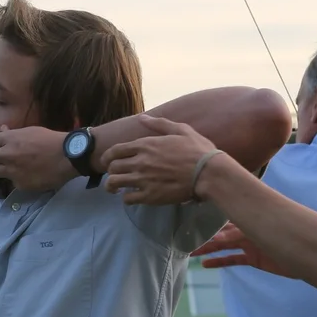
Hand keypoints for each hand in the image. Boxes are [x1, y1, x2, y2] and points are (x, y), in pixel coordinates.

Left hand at [0, 125, 73, 191]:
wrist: (68, 157)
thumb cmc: (51, 140)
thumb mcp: (31, 131)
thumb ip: (13, 133)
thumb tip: (3, 130)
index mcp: (9, 139)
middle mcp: (7, 154)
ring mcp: (12, 170)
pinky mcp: (19, 184)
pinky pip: (8, 182)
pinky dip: (11, 181)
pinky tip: (19, 178)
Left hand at [99, 114, 219, 205]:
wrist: (208, 172)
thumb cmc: (197, 149)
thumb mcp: (181, 129)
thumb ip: (159, 123)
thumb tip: (142, 118)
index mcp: (145, 145)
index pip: (115, 150)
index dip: (107, 157)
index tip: (108, 162)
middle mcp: (140, 162)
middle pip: (112, 167)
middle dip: (110, 171)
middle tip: (115, 175)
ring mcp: (143, 180)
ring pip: (115, 183)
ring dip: (112, 186)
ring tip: (115, 189)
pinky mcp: (150, 196)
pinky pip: (128, 199)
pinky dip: (127, 198)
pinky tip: (132, 197)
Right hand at [190, 223, 289, 276]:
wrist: (310, 254)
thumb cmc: (289, 237)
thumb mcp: (262, 234)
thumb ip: (241, 235)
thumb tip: (217, 237)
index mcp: (248, 217)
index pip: (222, 219)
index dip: (207, 222)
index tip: (190, 224)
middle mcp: (246, 228)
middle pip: (220, 232)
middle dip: (203, 235)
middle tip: (183, 239)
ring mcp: (249, 243)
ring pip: (223, 246)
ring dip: (208, 249)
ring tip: (190, 253)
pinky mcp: (254, 258)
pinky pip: (232, 259)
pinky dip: (219, 261)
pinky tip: (206, 264)